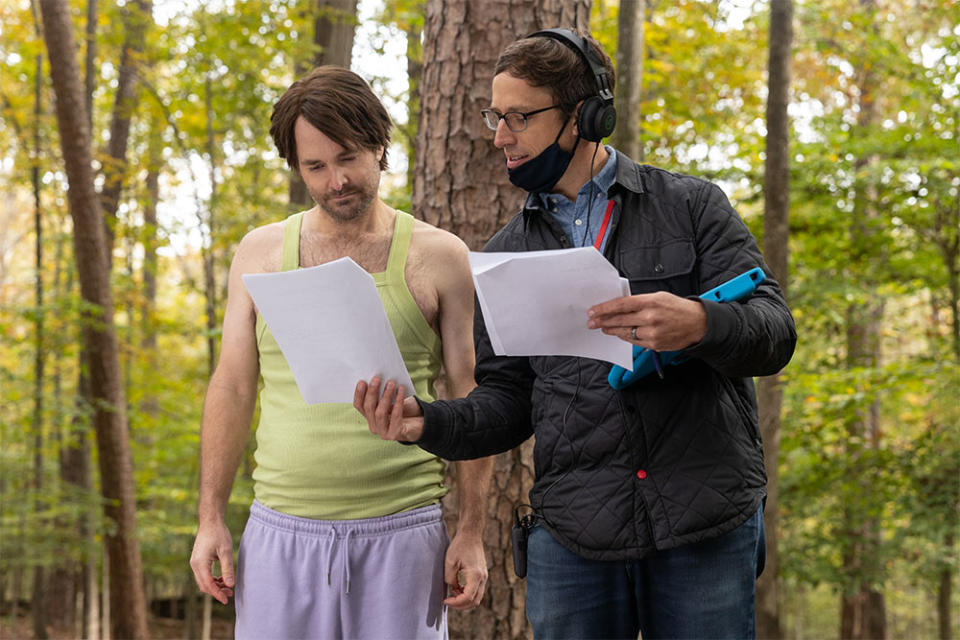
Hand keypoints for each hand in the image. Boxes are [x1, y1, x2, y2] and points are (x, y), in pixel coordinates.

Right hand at [189, 520, 234, 604]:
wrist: (210, 521)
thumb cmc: (219, 534)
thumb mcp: (226, 551)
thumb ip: (227, 568)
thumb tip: (230, 584)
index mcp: (200, 563)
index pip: (208, 584)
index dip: (217, 594)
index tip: (226, 600)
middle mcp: (194, 565)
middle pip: (204, 585)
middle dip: (216, 591)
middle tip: (230, 594)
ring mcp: (195, 562)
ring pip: (203, 580)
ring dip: (215, 586)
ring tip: (228, 587)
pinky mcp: (198, 560)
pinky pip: (203, 575)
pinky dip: (212, 579)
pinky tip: (222, 579)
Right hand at [354, 377, 424, 441]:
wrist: (419, 426)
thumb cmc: (405, 409)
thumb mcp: (393, 400)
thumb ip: (384, 393)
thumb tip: (382, 379)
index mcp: (370, 416)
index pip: (359, 405)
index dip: (359, 394)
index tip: (362, 382)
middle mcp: (374, 426)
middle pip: (369, 408)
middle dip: (372, 393)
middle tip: (377, 379)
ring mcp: (383, 432)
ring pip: (380, 413)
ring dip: (385, 396)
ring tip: (391, 383)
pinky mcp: (395, 434)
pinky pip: (395, 416)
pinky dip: (398, 402)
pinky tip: (401, 391)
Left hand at [443, 532, 487, 609]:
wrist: (471, 535)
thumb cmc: (460, 545)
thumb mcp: (450, 562)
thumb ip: (450, 578)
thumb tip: (452, 589)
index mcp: (475, 575)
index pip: (467, 597)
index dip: (456, 602)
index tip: (445, 600)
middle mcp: (482, 577)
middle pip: (474, 601)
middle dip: (460, 605)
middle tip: (448, 602)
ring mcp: (484, 577)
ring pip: (477, 598)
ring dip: (465, 601)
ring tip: (452, 594)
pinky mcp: (482, 575)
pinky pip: (477, 591)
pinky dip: (468, 594)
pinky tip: (457, 589)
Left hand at [587, 291, 706, 350]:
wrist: (698, 323)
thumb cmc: (678, 308)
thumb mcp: (659, 296)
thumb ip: (639, 301)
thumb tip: (619, 306)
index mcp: (651, 302)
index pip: (621, 305)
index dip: (604, 308)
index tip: (593, 311)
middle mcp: (651, 317)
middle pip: (619, 319)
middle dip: (602, 321)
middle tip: (591, 322)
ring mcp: (652, 333)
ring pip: (624, 332)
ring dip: (611, 330)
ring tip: (603, 328)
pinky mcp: (654, 344)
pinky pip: (633, 341)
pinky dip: (624, 336)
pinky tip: (618, 333)